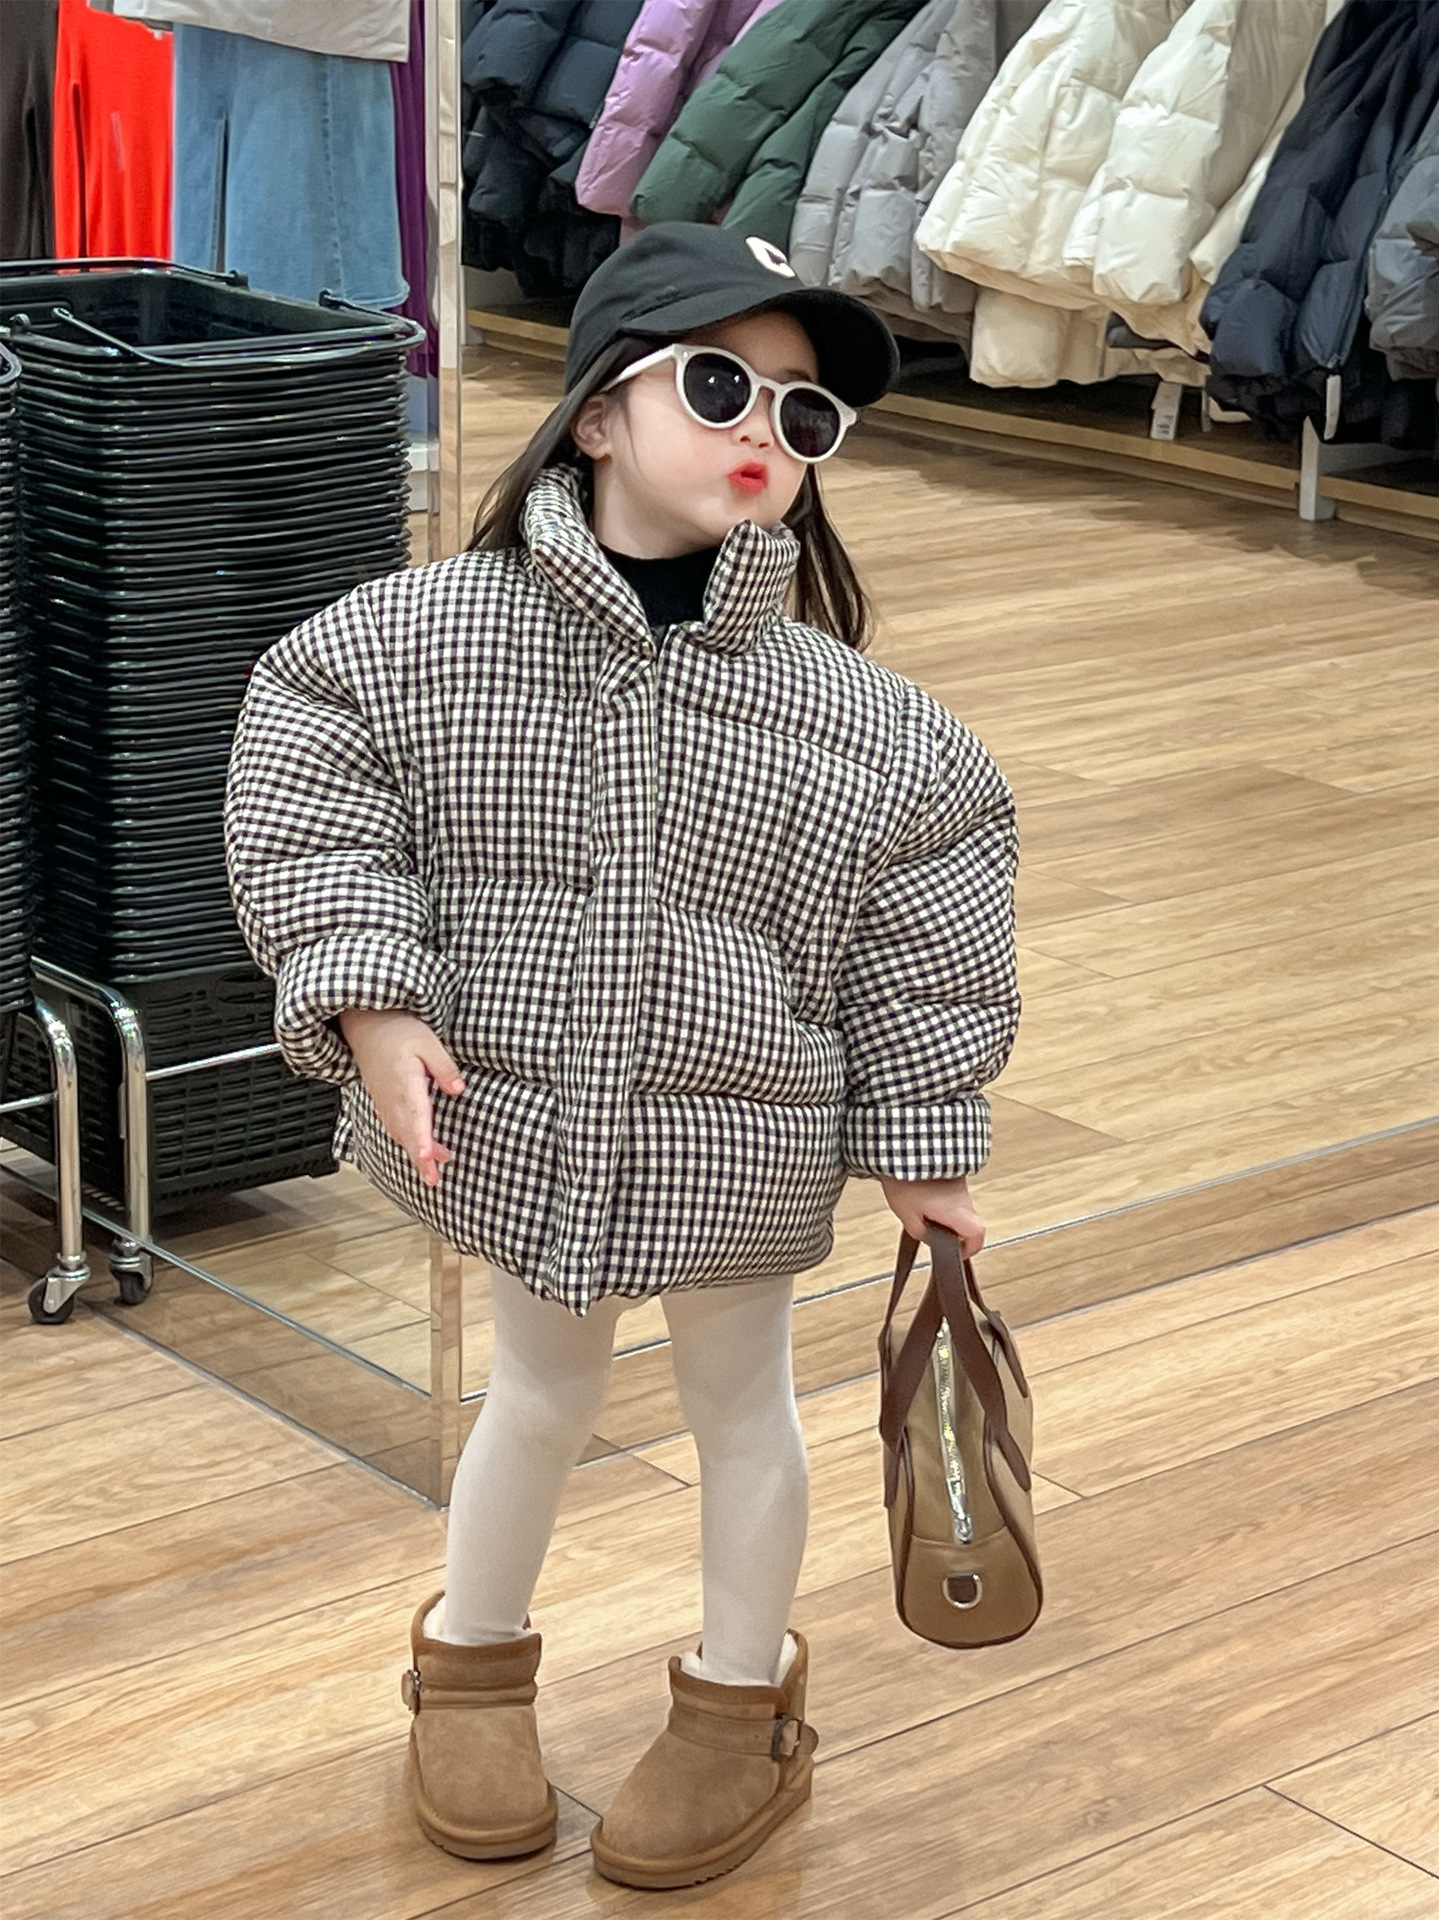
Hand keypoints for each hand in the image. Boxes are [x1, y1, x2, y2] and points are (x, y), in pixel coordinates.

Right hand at [336, 1008, 465, 1188]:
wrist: (367, 1026)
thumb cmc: (397, 1031)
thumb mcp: (428, 1041)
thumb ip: (443, 1066)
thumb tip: (458, 1088)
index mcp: (405, 1083)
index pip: (416, 1116)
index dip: (421, 1139)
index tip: (427, 1157)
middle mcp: (393, 1097)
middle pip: (407, 1134)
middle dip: (420, 1160)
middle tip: (433, 1181)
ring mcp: (386, 1101)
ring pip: (401, 1133)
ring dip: (416, 1152)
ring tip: (433, 1170)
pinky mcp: (384, 1102)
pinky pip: (394, 1127)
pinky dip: (406, 1142)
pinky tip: (418, 1149)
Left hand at [879, 1173, 985, 1259]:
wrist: (904, 1144)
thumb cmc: (905, 1179)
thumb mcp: (907, 1216)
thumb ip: (921, 1232)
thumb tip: (929, 1238)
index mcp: (957, 1210)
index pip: (977, 1234)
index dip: (971, 1247)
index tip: (959, 1253)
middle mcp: (964, 1197)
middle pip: (968, 1221)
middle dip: (954, 1231)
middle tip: (936, 1234)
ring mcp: (959, 1182)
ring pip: (959, 1205)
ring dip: (946, 1212)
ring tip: (922, 1210)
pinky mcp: (952, 1171)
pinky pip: (951, 1191)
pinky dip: (941, 1198)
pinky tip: (921, 1195)